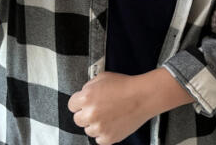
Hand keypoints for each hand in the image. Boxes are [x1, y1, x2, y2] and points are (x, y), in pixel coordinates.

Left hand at [68, 69, 193, 144]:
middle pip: (78, 119)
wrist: (144, 96)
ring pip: (88, 130)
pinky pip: (99, 139)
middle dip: (86, 114)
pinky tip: (112, 123)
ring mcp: (99, 128)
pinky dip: (104, 133)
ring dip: (95, 124)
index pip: (71, 105)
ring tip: (108, 115)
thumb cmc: (125, 85)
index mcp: (86, 97)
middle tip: (99, 109)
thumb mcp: (103, 77)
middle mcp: (90, 114)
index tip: (86, 103)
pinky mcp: (108, 138)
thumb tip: (83, 94)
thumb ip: (89, 86)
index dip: (79, 103)